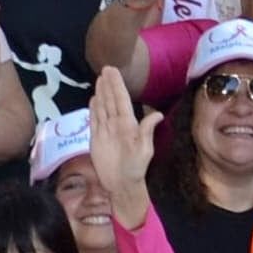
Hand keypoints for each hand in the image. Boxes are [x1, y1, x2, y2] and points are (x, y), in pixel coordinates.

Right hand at [88, 67, 156, 224]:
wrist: (121, 184)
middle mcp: (117, 124)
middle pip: (111, 100)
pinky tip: (93, 99)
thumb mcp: (144, 149)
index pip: (121, 100)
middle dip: (108, 85)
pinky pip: (94, 120)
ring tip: (99, 80)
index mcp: (128, 124)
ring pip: (103, 107)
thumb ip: (147, 130)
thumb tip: (158, 114)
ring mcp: (106, 130)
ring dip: (101, 93)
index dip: (117, 85)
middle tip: (105, 69)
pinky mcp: (96, 139)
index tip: (113, 72)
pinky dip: (93, 109)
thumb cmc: (136, 168)